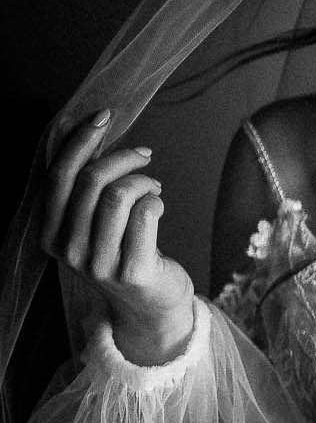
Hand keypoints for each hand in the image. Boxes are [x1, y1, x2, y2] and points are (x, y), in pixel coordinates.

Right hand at [41, 109, 195, 363]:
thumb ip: (85, 187)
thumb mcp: (91, 223)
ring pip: (119, 194)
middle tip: (144, 156)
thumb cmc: (122, 252)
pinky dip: (156, 200)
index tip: (104, 117)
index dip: (80, 141)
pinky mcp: (133, 271)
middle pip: (91, 181)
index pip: (58, 176)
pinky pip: (146, 214)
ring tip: (152, 187)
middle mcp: (69, 251)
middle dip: (123, 158)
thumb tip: (94, 132)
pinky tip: (158, 206)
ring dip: (142, 181)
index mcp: (50, 234)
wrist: (150, 305)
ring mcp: (99, 265)